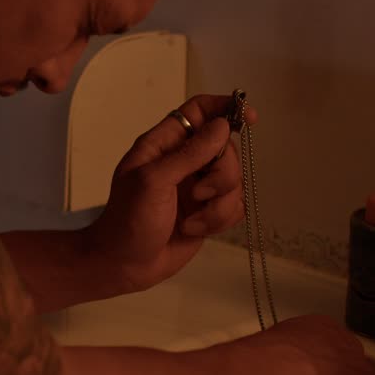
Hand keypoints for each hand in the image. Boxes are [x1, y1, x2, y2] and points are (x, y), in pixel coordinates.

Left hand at [80, 94, 258, 294]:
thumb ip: (189, 154)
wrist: (125, 265)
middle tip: (198, 194)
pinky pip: (234, 206)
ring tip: (190, 222)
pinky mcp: (208, 212)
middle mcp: (184, 161)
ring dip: (217, 205)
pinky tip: (194, 230)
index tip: (249, 118)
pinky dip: (220, 220)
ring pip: (234, 181)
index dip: (224, 108)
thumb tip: (222, 125)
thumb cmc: (129, 220)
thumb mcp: (154, 181)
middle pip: (226, 149)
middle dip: (221, 175)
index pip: (199, 111)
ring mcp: (198, 187)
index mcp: (165, 144)